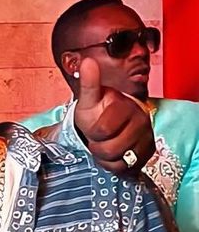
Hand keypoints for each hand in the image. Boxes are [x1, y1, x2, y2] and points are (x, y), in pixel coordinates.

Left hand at [73, 57, 154, 174]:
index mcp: (126, 107)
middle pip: (111, 148)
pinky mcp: (145, 154)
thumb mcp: (89, 99)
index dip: (94, 131)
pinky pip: (125, 169)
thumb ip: (89, 83)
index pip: (104, 129)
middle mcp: (141, 122)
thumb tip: (87, 62)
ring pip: (118, 160)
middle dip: (98, 145)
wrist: (108, 124)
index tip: (94, 125)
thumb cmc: (97, 112)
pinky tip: (111, 154)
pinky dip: (113, 165)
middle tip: (98, 137)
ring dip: (104, 156)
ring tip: (104, 144)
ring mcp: (145, 139)